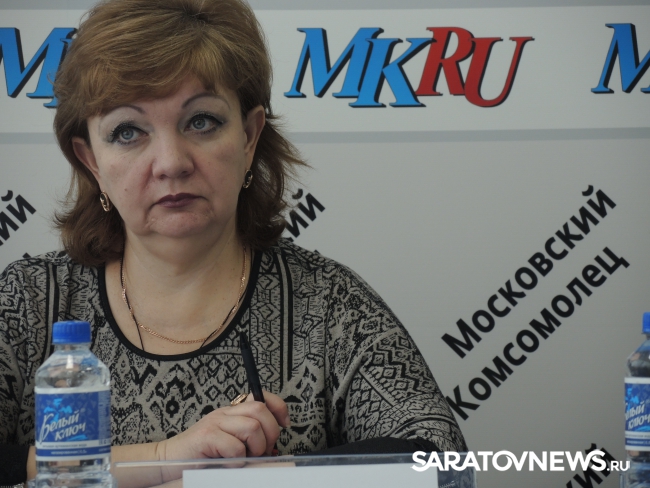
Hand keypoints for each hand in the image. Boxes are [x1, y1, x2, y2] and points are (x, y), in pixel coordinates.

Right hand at [158, 390, 289, 460]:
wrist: (168, 461)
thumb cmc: (201, 456)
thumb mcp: (228, 443)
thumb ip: (247, 439)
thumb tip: (273, 447)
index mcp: (232, 412)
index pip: (261, 397)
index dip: (278, 407)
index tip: (285, 424)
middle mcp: (224, 413)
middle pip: (260, 409)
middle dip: (270, 432)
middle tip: (261, 451)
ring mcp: (214, 422)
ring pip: (252, 427)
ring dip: (255, 448)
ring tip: (245, 458)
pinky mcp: (206, 436)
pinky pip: (235, 446)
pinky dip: (238, 459)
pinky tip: (229, 464)